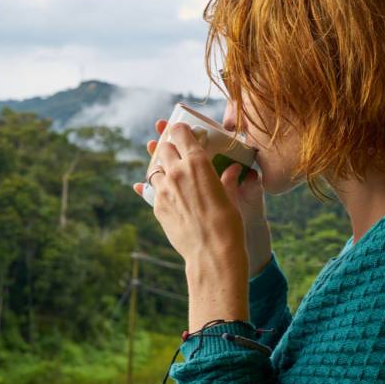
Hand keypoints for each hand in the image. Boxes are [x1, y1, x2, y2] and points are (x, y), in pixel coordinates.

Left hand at [133, 119, 272, 276]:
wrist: (211, 253)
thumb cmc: (228, 224)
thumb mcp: (231, 196)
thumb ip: (227, 179)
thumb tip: (232, 170)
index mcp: (197, 162)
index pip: (180, 133)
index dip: (180, 130)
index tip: (183, 131)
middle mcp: (176, 171)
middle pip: (163, 148)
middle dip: (170, 148)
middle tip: (178, 153)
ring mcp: (163, 189)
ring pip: (155, 169)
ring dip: (162, 169)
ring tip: (172, 175)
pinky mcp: (157, 206)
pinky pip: (152, 190)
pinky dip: (159, 188)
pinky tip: (167, 192)